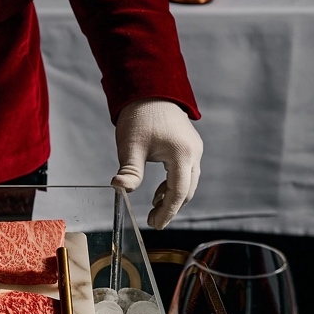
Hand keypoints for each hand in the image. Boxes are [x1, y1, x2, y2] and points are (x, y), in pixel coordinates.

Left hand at [111, 98, 202, 229]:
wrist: (150, 89)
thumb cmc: (139, 116)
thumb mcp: (130, 146)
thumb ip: (129, 170)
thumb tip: (119, 189)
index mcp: (182, 154)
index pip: (179, 192)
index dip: (168, 212)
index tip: (155, 224)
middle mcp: (194, 152)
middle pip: (188, 190)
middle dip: (171, 208)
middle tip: (152, 220)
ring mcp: (194, 148)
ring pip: (189, 182)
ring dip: (173, 197)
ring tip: (153, 208)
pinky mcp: (189, 146)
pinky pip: (186, 172)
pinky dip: (174, 185)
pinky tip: (158, 192)